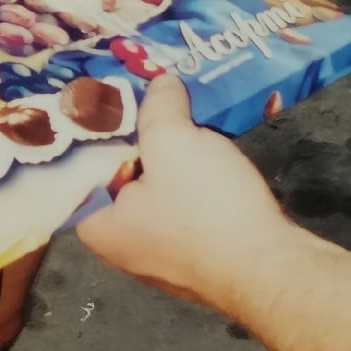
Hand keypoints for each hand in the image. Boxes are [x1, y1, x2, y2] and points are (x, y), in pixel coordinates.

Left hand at [77, 73, 291, 309]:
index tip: (112, 96)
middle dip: (141, 139)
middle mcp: (123, 247)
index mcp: (97, 226)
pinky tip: (213, 157)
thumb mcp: (173, 140)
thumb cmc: (205, 208)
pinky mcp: (200, 257)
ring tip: (185, 118)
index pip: (79, 168)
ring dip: (175, 159)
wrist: (270, 268)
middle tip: (152, 101)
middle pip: (121, 176)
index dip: (95, 129)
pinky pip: (189, 208)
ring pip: (159, 190)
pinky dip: (198, 182)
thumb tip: (160, 83)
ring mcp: (164, 256)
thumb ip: (158, 106)